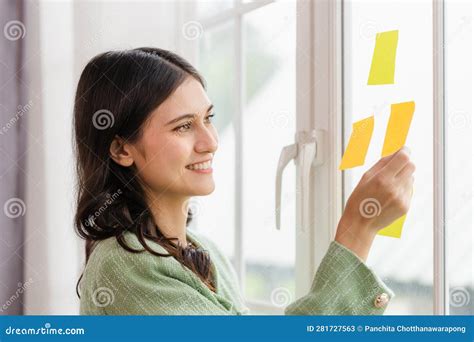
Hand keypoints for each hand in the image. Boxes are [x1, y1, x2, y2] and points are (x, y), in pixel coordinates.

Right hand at [335, 146, 414, 260]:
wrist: (360, 224)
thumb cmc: (359, 198)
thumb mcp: (365, 177)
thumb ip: (382, 163)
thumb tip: (397, 151)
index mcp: (381, 179)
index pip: (403, 158)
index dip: (405, 151)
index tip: (404, 149)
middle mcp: (394, 188)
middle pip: (411, 166)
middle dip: (405, 163)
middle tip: (396, 167)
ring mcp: (401, 198)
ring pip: (411, 178)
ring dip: (403, 177)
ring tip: (389, 185)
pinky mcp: (405, 206)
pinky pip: (409, 190)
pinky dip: (402, 188)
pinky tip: (390, 195)